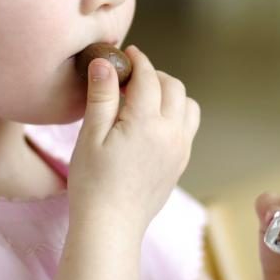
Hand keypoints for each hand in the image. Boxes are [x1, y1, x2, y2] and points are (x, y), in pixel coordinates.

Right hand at [67, 45, 200, 237]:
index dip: (138, 60)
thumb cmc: (93, 183)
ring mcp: (180, 150)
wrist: (111, 226)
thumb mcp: (90, 136)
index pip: (149, 77)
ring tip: (144, 99)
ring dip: (170, 94)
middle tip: (130, 76)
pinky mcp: (181, 163)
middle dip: (154, 74)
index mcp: (147, 123)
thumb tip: (105, 62)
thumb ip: (101, 96)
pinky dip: (175, 114)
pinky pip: (188, 127)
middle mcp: (172, 133)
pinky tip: (150, 123)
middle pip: (174, 86)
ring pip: (188, 105)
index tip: (127, 52)